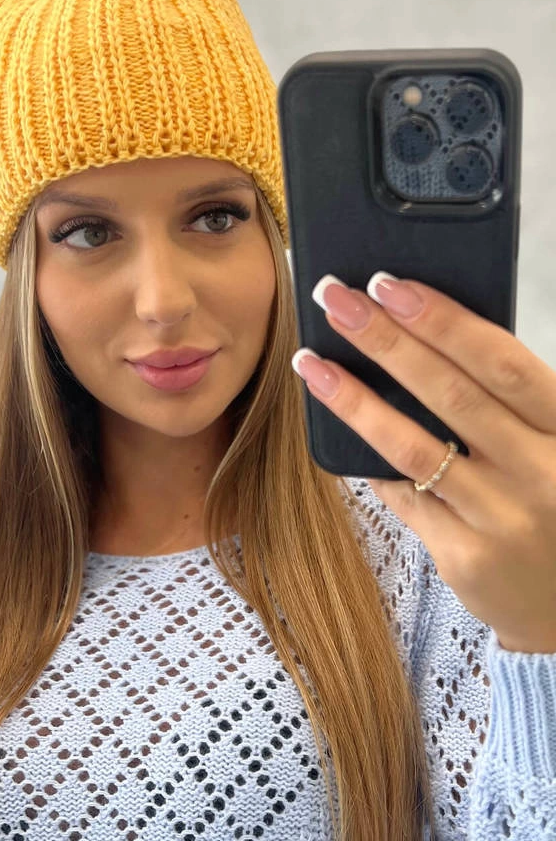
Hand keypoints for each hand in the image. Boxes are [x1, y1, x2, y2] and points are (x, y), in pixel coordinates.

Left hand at [291, 270, 555, 654]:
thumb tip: (422, 334)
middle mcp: (542, 473)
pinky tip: (337, 425)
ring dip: (355, 399)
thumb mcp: (555, 443)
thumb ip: (509, 401)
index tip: (389, 284)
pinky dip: (370, 458)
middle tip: (334, 299)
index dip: (444, 321)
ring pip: (413, 448)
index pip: (503, 364)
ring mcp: (502, 519)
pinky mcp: (466, 556)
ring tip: (310, 362)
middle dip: (386, 341)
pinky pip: (405, 496)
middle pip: (451, 395)